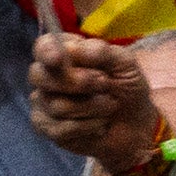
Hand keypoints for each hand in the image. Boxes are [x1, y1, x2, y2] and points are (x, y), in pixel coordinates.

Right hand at [23, 30, 164, 171]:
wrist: (135, 124)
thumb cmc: (127, 87)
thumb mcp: (125, 65)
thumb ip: (103, 52)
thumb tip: (76, 48)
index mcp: (65, 52)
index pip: (44, 46)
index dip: (47, 51)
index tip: (58, 59)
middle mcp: (48, 75)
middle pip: (40, 76)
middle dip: (76, 81)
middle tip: (104, 83)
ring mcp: (44, 102)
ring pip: (56, 105)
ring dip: (92, 107)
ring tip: (109, 105)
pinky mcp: (46, 127)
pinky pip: (59, 129)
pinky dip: (88, 126)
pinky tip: (99, 123)